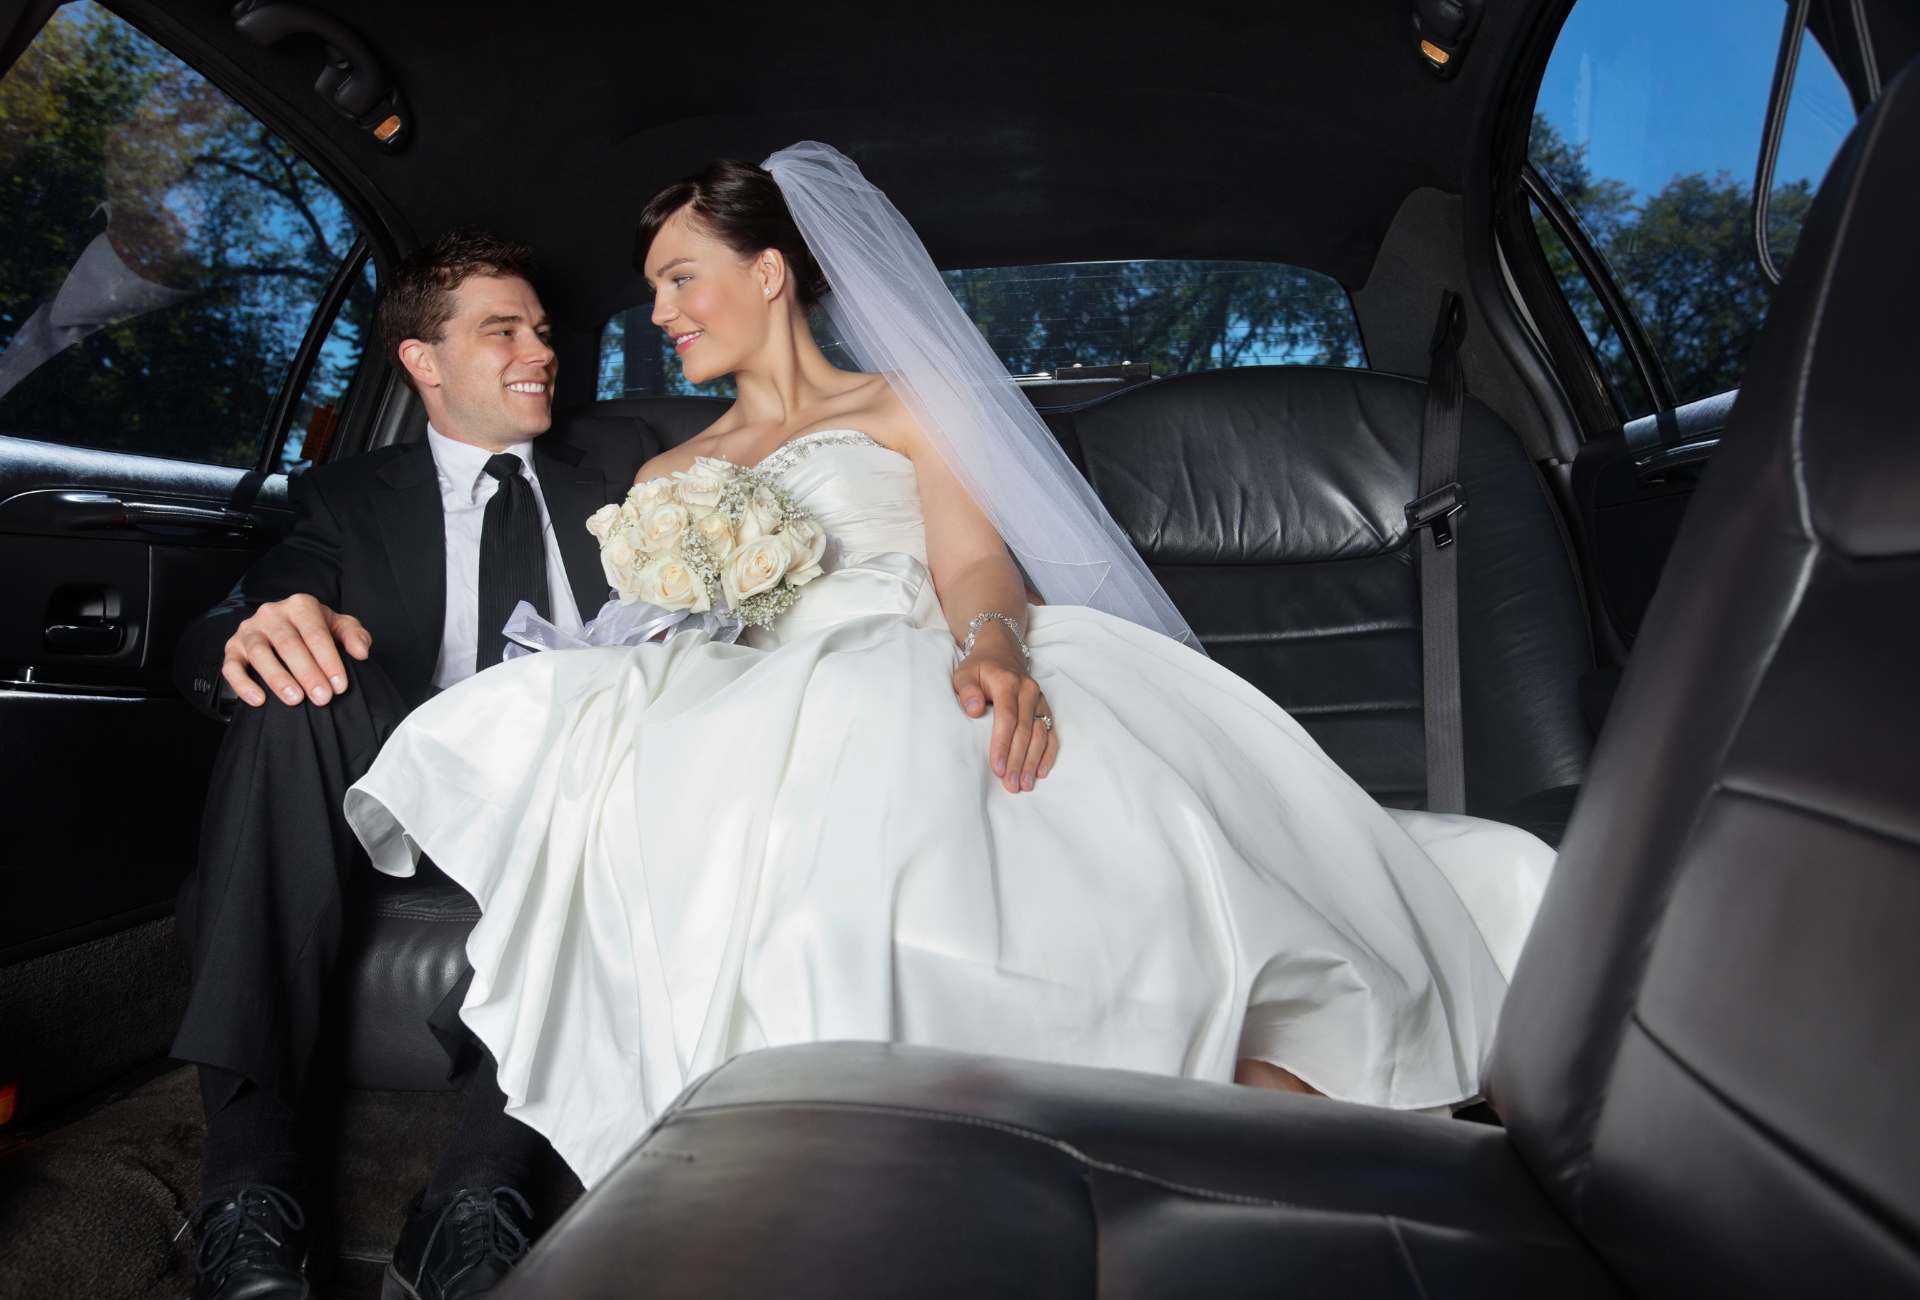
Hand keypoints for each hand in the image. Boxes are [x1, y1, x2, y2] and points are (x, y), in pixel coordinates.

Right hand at [222, 594, 370, 707]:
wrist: (278, 626)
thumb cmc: (313, 628)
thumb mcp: (336, 626)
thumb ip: (353, 634)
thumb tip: (361, 651)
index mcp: (300, 605)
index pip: (316, 634)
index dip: (329, 661)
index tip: (340, 686)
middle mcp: (271, 614)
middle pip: (289, 644)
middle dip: (308, 673)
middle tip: (322, 698)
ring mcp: (249, 630)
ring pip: (260, 653)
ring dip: (278, 679)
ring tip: (295, 700)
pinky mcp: (232, 647)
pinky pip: (231, 666)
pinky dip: (243, 684)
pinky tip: (259, 700)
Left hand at [951, 622, 1057, 792]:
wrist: (1002, 651)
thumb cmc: (979, 668)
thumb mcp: (964, 673)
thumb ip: (967, 691)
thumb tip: (974, 710)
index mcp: (1008, 683)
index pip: (1007, 718)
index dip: (1003, 744)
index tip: (997, 768)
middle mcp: (1028, 691)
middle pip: (1025, 731)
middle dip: (1018, 760)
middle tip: (1011, 785)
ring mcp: (1039, 700)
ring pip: (1040, 734)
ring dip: (1033, 761)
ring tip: (1025, 784)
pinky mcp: (1044, 708)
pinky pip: (1050, 732)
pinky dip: (1047, 753)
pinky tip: (1041, 771)